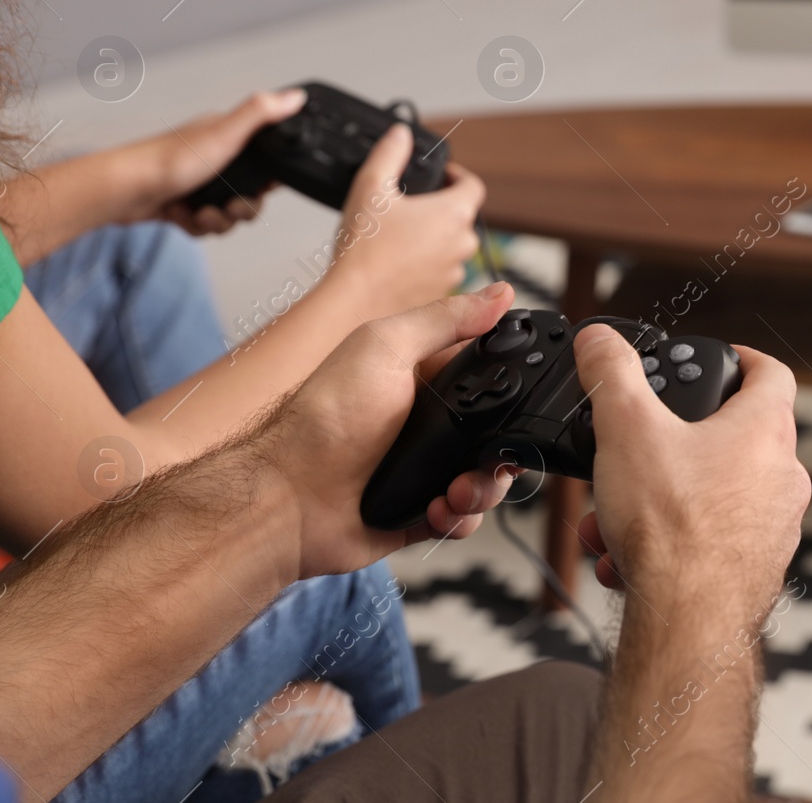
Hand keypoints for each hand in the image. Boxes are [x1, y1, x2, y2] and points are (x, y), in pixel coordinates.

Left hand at [145, 88, 308, 234]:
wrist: (124, 191)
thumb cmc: (169, 160)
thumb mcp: (225, 134)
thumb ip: (261, 115)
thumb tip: (295, 97)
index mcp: (227, 137)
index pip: (265, 161)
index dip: (268, 180)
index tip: (261, 187)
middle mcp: (214, 158)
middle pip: (249, 195)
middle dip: (240, 208)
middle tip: (227, 206)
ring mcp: (198, 182)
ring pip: (228, 214)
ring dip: (217, 220)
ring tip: (200, 214)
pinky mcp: (182, 203)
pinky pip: (204, 225)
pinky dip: (196, 226)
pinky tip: (183, 217)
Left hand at [258, 283, 519, 578]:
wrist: (288, 499)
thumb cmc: (324, 420)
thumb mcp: (384, 347)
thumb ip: (446, 319)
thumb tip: (500, 292)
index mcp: (424, 379)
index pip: (491, 377)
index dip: (513, 388)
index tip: (523, 399)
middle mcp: (427, 423)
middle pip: (497, 435)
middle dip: (503, 452)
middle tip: (487, 458)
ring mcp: (424, 469)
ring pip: (486, 480)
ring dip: (481, 490)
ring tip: (454, 492)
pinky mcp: (419, 511)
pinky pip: (462, 518)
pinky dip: (458, 518)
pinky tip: (435, 509)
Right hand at [324, 124, 487, 317]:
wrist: (354, 302)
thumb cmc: (364, 249)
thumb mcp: (371, 186)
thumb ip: (389, 153)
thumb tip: (400, 135)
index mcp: (454, 214)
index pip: (473, 185)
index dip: (458, 175)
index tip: (442, 175)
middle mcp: (462, 244)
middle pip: (461, 216)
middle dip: (439, 207)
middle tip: (409, 205)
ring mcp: (453, 273)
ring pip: (450, 245)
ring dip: (432, 236)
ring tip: (398, 234)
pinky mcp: (440, 295)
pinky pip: (439, 270)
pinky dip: (425, 262)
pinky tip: (396, 260)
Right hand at [571, 327, 808, 605]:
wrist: (689, 623)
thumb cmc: (673, 526)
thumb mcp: (626, 428)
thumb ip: (610, 374)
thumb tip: (599, 339)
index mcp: (765, 430)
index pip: (770, 373)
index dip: (742, 357)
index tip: (717, 358)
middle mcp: (782, 477)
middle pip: (731, 438)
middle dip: (670, 445)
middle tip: (635, 450)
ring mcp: (774, 527)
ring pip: (711, 496)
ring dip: (658, 500)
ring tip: (612, 518)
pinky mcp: (755, 570)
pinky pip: (708, 542)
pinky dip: (668, 543)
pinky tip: (624, 561)